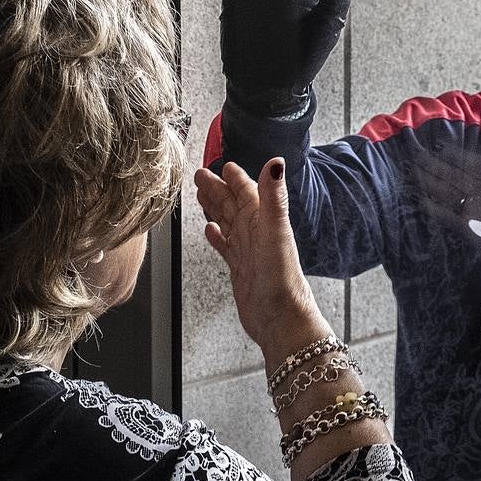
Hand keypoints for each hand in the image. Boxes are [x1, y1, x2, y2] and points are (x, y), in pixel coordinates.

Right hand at [195, 158, 327, 354]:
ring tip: (200, 196)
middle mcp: (256, 233)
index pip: (247, 191)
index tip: (224, 165)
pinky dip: (216, 236)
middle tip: (199, 175)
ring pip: (228, 222)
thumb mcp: (275, 230)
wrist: (280, 317)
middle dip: (217, 189)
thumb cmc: (281, 277)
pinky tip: (209, 231)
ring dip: (214, 208)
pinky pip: (226, 246)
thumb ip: (273, 196)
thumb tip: (276, 162)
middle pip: (233, 204)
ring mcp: (248, 251)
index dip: (236, 178)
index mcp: (264, 220)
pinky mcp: (240, 268)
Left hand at [405, 141, 480, 266]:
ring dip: (428, 180)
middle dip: (433, 164)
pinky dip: (432, 207)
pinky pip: (447, 215)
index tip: (440, 145)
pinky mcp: (470, 230)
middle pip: (455, 174)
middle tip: (413, 154)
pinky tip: (419, 199)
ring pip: (447, 191)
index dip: (456, 154)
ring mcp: (476, 210)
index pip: (474, 162)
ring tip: (411, 170)